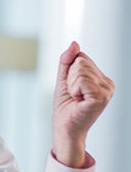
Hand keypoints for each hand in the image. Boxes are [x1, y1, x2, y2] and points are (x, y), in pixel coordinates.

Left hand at [52, 41, 113, 167]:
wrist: (64, 128)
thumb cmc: (65, 107)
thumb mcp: (63, 79)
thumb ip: (67, 61)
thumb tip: (74, 43)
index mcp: (101, 79)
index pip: (81, 57)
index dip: (69, 71)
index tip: (72, 88)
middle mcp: (107, 84)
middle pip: (81, 61)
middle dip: (69, 78)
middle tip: (73, 95)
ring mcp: (106, 91)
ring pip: (81, 70)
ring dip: (71, 85)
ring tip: (76, 98)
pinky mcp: (101, 97)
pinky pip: (82, 80)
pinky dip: (74, 90)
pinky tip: (78, 101)